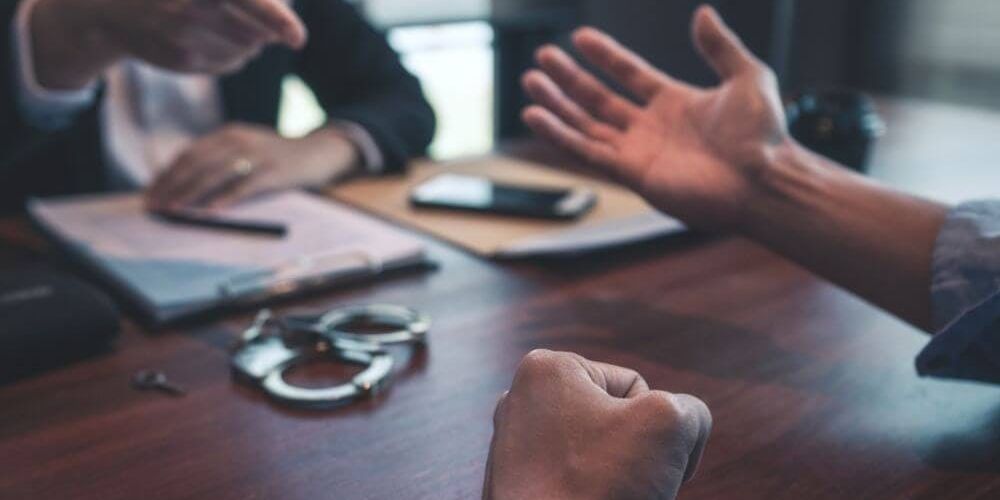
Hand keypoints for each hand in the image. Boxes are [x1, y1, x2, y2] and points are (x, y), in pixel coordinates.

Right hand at [31, 0, 306, 88]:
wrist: (107, 9)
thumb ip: (246, 1)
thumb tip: (283, 10)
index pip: (251, 2)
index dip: (280, 21)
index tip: (298, 39)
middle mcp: (188, 9)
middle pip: (256, 33)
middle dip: (267, 27)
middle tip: (262, 20)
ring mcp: (184, 39)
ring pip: (246, 50)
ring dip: (251, 40)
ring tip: (224, 21)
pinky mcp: (183, 62)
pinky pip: (229, 64)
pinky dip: (233, 54)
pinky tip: (212, 37)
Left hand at [146, 124, 360, 209]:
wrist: (318, 153)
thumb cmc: (278, 158)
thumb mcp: (246, 150)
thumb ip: (220, 160)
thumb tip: (184, 184)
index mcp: (228, 134)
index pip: (189, 153)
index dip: (167, 174)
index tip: (151, 193)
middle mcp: (239, 139)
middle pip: (197, 162)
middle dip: (172, 185)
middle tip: (155, 204)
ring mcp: (258, 154)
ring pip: (216, 173)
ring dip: (192, 192)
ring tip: (175, 208)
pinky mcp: (275, 171)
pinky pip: (246, 185)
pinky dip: (227, 198)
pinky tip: (212, 210)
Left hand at [484, 350, 711, 499]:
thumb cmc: (596, 486)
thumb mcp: (669, 426)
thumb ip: (691, 410)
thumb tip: (683, 431)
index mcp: (547, 369)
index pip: (637, 387)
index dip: (654, 428)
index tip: (634, 459)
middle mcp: (521, 400)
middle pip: (615, 421)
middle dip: (633, 455)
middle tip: (621, 484)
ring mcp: (514, 446)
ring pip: (599, 456)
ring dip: (618, 479)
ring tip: (605, 498)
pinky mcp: (519, 485)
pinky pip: (577, 483)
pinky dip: (595, 496)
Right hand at [521, 5, 786, 231]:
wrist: (762, 180)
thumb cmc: (763, 136)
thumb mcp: (748, 76)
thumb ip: (721, 46)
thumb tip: (703, 13)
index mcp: (675, 103)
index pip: (629, 74)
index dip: (605, 55)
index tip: (580, 37)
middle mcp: (651, 127)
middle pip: (599, 98)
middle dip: (570, 78)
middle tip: (543, 58)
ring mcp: (639, 151)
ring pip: (586, 124)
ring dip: (558, 104)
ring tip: (531, 82)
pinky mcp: (632, 174)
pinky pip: (587, 151)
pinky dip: (560, 135)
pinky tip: (537, 116)